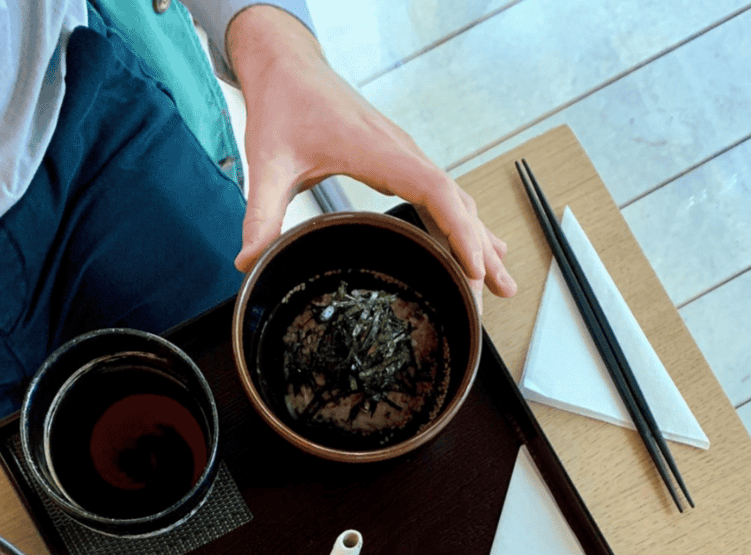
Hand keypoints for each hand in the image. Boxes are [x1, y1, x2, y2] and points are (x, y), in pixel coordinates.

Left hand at [226, 6, 516, 311]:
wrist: (288, 65)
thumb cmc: (282, 105)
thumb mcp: (267, 163)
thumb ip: (260, 214)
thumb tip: (248, 262)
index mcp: (380, 151)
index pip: (436, 192)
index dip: (460, 233)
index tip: (476, 270)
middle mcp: (402, 152)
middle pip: (458, 204)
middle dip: (482, 250)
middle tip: (501, 294)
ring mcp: (405, 155)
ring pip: (456, 200)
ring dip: (481, 239)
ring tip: (502, 281)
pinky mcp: (400, 160)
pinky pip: (442, 195)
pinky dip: (462, 224)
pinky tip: (477, 245)